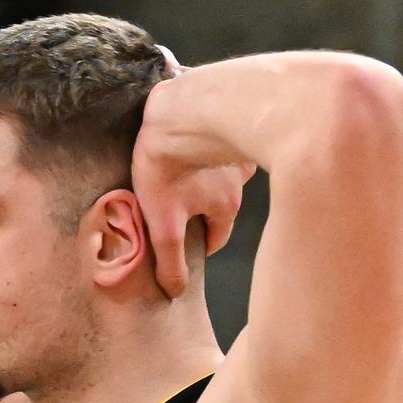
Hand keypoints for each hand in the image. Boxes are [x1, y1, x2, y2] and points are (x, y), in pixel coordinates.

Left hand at [131, 74, 254, 298]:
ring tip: (182, 175)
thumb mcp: (163, 222)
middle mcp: (239, 184)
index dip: (198, 244)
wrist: (177, 109)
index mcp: (225, 208)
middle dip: (204, 214)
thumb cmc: (168, 165)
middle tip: (178, 208)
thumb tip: (176, 292)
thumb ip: (170, 260)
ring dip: (209, 182)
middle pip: (221, 210)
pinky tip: (196, 145)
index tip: (182, 243)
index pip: (216, 239)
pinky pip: (224, 146)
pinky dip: (214, 152)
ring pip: (225, 179)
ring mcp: (235, 154)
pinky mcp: (226, 127)